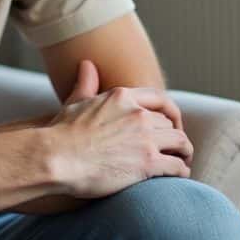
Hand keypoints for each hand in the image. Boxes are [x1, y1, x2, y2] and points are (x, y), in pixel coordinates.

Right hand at [47, 65, 193, 197]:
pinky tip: (180, 175)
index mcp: (122, 96)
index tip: (171, 122)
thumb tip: (86, 64)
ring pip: (179, 141)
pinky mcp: (148, 163)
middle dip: (173, 134)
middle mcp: (138, 114)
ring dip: (184, 151)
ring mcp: (145, 138)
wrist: (55, 158)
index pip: (158, 99)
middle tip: (175, 146)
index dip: (170, 111)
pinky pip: (177, 165)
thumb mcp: (75, 102)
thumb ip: (86, 84)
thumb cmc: (60, 133)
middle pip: (169, 122)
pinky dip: (182, 170)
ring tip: (183, 160)